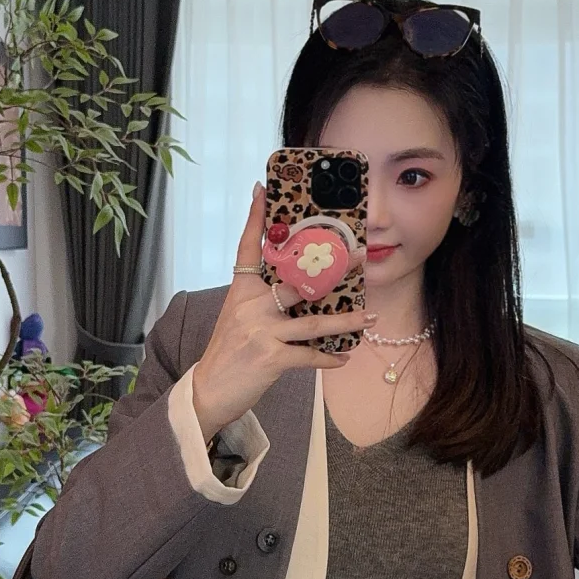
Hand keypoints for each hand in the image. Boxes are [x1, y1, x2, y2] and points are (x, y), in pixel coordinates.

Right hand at [192, 184, 373, 441]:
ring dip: (345, 320)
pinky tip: (343, 359)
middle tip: (359, 257)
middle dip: (332, 270)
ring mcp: (261, 330)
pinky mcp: (270, 357)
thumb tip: (297, 287)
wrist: (209, 389)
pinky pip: (309, 354)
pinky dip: (328, 358)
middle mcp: (250, 305)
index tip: (262, 189)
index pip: (248, 246)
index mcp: (241, 289)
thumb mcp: (238, 317)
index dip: (256, 217)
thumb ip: (261, 298)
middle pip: (297, 279)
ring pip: (313, 320)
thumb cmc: (229, 352)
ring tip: (368, 317)